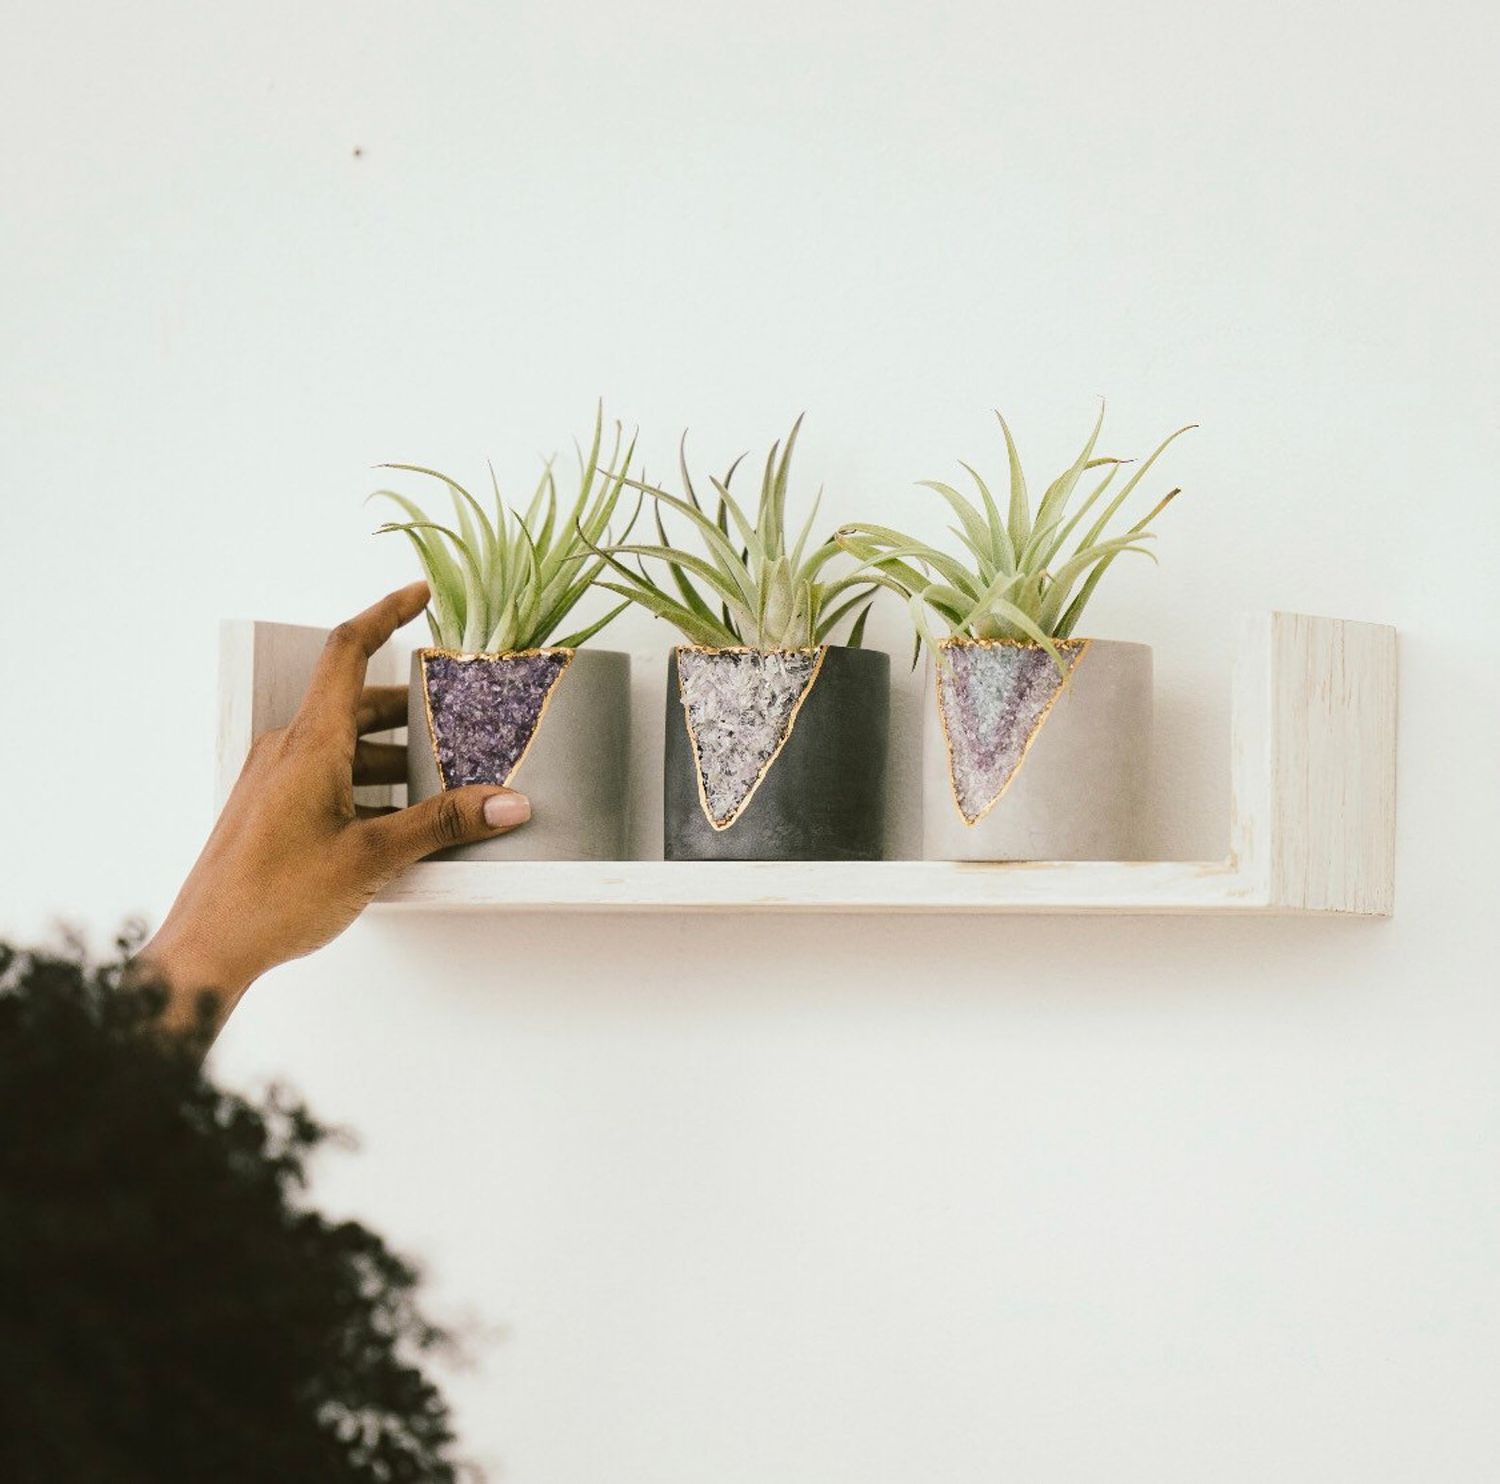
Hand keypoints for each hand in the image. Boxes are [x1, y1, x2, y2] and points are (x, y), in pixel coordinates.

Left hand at [139, 582, 529, 1035]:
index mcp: (310, 743)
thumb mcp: (375, 856)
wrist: (208, 949)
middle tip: (464, 730)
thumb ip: (444, 824)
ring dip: (397, 762)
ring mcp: (278, 780)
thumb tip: (506, 802)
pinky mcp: (274, 810)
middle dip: (416, 717)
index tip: (421, 594)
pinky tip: (403, 827)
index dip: (387, 614)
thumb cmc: (275, 898)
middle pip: (361, 707)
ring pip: (349, 749)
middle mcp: (289, 750)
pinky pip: (332, 780)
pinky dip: (371, 789)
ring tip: (446, 791)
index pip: (349, 652)